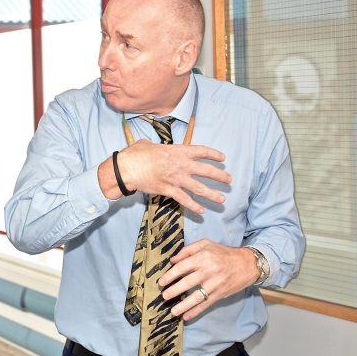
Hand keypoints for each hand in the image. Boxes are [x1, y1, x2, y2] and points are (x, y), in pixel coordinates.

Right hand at [97, 139, 231, 213]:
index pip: (202, 151)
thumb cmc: (136, 155)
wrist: (128, 169)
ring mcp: (177, 179)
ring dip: (212, 195)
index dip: (214, 155)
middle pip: (207, 171)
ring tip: (222, 200)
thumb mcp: (148, 144)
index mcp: (178, 151)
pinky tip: (201, 211)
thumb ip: (155, 146)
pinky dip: (194, 206)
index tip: (223, 158)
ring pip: (200, 188)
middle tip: (229, 180)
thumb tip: (150, 146)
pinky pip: (185, 200)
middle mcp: (182, 165)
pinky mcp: (169, 191)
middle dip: (220, 176)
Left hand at [158, 240, 260, 320]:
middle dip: (174, 291)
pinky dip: (196, 311)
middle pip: (187, 283)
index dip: (170, 275)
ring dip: (184, 305)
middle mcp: (208, 271)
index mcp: (203, 257)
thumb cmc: (224, 253)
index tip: (161, 282)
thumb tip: (172, 260)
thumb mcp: (206, 244)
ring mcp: (215, 284)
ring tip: (173, 311)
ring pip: (197, 297)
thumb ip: (188, 250)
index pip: (182, 267)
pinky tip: (187, 316)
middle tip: (164, 296)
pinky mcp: (220, 294)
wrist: (247, 264)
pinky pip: (206, 304)